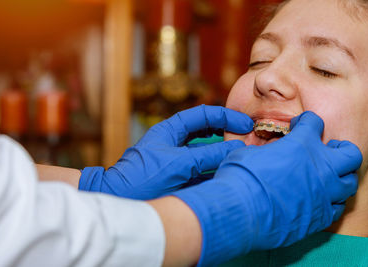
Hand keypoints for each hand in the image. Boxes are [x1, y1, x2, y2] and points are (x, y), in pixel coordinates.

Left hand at [79, 105, 252, 199]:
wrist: (120, 201)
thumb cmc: (142, 179)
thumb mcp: (179, 164)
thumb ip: (208, 156)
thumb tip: (236, 148)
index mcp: (170, 130)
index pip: (203, 115)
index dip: (225, 116)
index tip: (245, 124)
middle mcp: (173, 141)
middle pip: (205, 130)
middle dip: (226, 132)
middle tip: (247, 138)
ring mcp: (175, 158)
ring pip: (204, 150)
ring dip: (221, 152)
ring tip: (240, 155)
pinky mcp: (176, 175)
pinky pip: (200, 167)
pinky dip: (213, 168)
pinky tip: (225, 172)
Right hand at [173, 111, 361, 265]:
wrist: (241, 210)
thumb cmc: (240, 177)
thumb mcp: (249, 153)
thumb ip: (267, 151)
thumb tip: (267, 153)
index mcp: (301, 144)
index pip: (314, 123)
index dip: (307, 121)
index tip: (300, 126)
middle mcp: (320, 167)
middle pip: (349, 153)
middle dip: (341, 149)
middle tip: (327, 151)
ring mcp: (323, 193)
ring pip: (349, 183)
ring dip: (339, 177)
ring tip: (326, 178)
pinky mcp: (320, 216)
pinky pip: (336, 208)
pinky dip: (330, 201)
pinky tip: (318, 200)